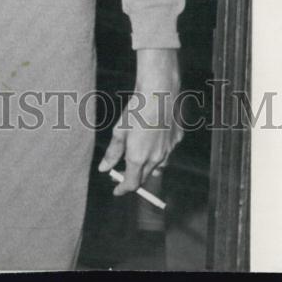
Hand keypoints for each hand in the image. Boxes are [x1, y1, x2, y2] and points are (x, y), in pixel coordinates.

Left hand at [98, 47, 182, 195]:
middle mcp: (156, 158)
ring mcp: (169, 149)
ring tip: (139, 155)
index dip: (123, 189)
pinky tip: (154, 136)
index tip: (117, 190)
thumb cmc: (137, 109)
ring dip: (148, 166)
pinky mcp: (177, 139)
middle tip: (123, 171)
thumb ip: (113, 152)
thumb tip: (104, 168)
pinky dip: (160, 149)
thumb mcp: (120, 130)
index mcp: (139, 158)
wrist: (160, 91)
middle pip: (145, 177)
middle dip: (134, 177)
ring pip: (159, 166)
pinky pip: (168, 151)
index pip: (132, 184)